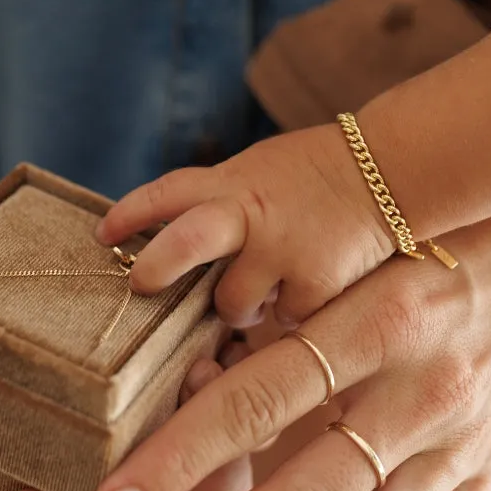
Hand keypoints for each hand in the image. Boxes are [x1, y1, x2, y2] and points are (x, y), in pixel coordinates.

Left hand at [97, 125, 393, 328]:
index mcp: (232, 183)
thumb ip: (216, 201)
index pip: (169, 193)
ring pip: (232, 303)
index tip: (103, 234)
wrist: (387, 171)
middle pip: (189, 239)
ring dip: (236, 310)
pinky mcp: (317, 282)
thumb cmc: (310, 176)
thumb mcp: (256, 172)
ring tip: (255, 299)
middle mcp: (252, 214)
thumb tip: (168, 241)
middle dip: (157, 267)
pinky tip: (304, 296)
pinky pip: (284, 319)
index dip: (132, 213)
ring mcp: (284, 249)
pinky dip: (287, 316)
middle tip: (140, 286)